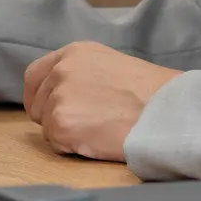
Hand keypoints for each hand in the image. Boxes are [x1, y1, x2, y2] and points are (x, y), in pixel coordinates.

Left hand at [23, 42, 182, 161]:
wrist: (166, 110)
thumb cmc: (150, 93)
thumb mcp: (109, 65)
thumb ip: (80, 75)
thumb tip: (61, 94)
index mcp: (73, 53)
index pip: (34, 75)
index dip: (39, 96)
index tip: (47, 109)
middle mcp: (61, 71)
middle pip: (38, 104)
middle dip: (54, 118)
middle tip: (86, 124)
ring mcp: (59, 97)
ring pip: (47, 126)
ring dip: (66, 134)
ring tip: (100, 129)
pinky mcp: (61, 124)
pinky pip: (56, 144)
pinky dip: (72, 148)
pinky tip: (97, 139)